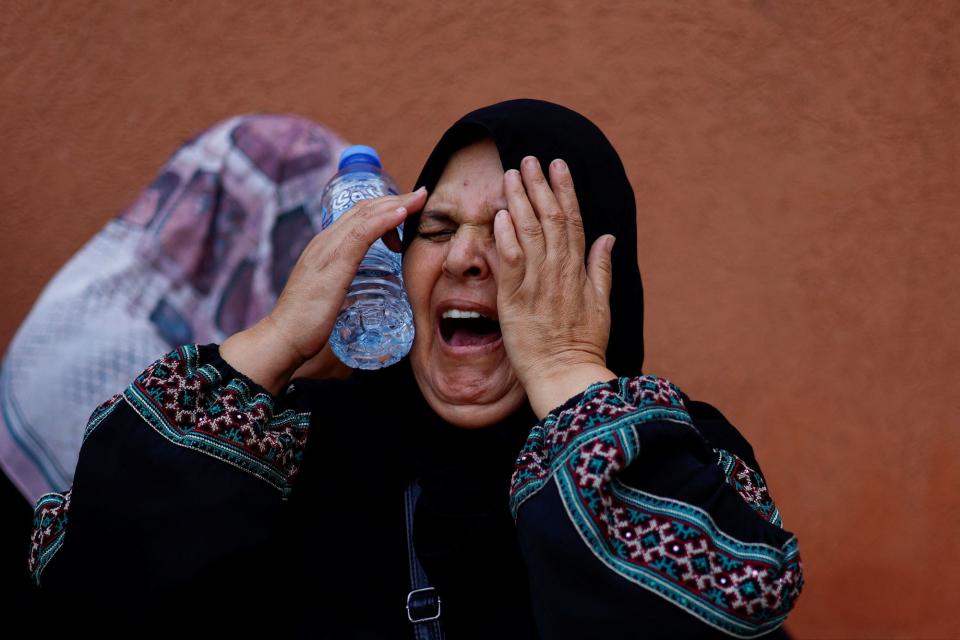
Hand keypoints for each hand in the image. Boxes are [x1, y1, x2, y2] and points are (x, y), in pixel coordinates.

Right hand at [221, 187, 427, 393]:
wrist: (284, 337)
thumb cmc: (307, 324)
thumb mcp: (331, 297)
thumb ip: (345, 289)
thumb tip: (363, 296)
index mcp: (324, 247)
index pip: (357, 216)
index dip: (384, 208)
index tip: (408, 208)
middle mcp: (324, 241)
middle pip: (364, 209)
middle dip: (394, 199)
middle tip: (420, 197)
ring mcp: (327, 249)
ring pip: (365, 215)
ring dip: (396, 203)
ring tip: (419, 199)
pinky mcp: (334, 263)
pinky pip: (362, 233)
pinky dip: (385, 219)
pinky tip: (402, 214)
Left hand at [493, 156, 616, 418]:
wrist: (566, 376)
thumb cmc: (583, 344)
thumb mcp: (601, 303)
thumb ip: (601, 267)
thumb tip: (609, 237)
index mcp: (579, 270)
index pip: (573, 220)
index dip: (564, 190)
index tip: (557, 165)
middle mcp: (559, 272)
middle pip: (550, 219)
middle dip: (539, 186)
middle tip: (528, 159)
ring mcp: (537, 284)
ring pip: (529, 233)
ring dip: (520, 201)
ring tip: (511, 174)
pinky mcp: (515, 300)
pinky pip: (511, 262)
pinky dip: (506, 236)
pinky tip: (501, 214)